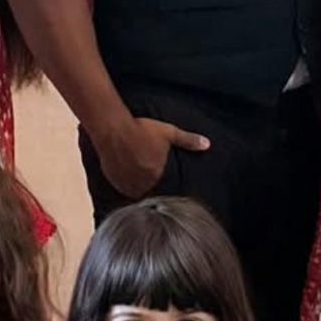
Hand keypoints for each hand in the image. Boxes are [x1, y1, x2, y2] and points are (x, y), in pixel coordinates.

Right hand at [96, 116, 210, 198]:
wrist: (114, 129)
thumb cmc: (140, 129)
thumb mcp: (168, 132)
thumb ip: (188, 141)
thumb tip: (207, 144)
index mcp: (157, 173)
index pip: (164, 185)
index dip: (161, 180)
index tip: (157, 172)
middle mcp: (143, 182)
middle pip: (149, 188)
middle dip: (149, 182)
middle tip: (144, 170)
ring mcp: (127, 183)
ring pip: (136, 191)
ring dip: (137, 185)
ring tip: (135, 173)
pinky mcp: (114, 182)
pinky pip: (122, 190)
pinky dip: (124, 184)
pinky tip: (125, 174)